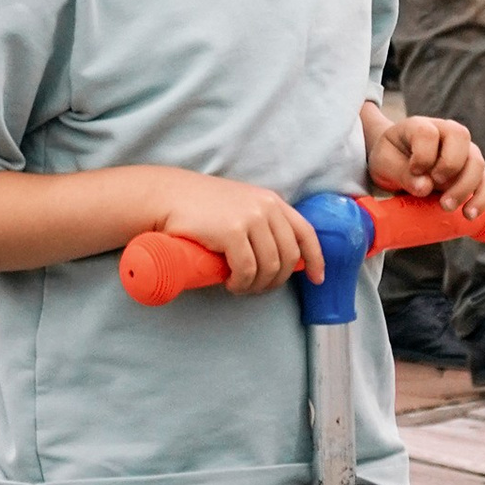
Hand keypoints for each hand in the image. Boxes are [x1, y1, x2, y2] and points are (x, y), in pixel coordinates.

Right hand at [148, 174, 319, 293]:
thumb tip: (278, 258)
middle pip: (289, 257)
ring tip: (240, 287)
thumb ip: (261, 223)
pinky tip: (232, 284)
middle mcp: (266, 207)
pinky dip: (242, 284)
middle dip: (276, 281)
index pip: (305, 232)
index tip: (317, 279)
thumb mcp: (240, 206)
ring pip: (270, 267)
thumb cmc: (199, 206)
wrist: (167, 196)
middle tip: (256, 288)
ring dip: (257, 286)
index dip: (316, 259)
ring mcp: (250, 218)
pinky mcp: (232, 232)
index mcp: (271, 201)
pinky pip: (247, 270)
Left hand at [364, 104, 484, 218]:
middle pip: (461, 138)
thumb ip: (401, 173)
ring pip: (477, 162)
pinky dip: (481, 198)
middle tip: (434, 186)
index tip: (414, 170)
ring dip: (465, 186)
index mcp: (421, 126)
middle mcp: (447, 133)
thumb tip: (425, 187)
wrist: (398, 163)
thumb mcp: (385, 164)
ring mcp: (464, 151)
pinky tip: (469, 215)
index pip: (429, 132)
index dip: (423, 154)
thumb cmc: (391, 159)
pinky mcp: (472, 171)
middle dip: (449, 167)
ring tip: (447, 207)